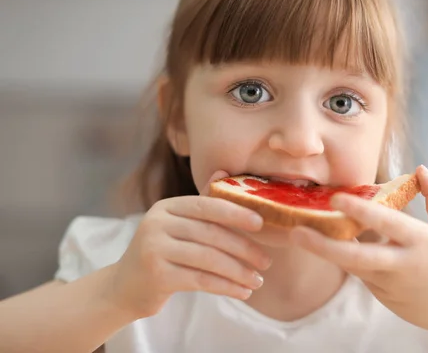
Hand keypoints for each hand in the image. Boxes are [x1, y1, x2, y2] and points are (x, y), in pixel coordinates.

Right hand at [106, 171, 272, 318]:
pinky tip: (243, 292)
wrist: (124, 288)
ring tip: (258, 281)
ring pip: (209, 259)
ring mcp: (154, 249)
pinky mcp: (157, 275)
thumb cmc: (162, 253)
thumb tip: (224, 173)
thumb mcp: (177, 226)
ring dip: (239, 271)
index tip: (261, 223)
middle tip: (266, 262)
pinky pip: (201, 280)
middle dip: (244, 248)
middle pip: (211, 234)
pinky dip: (226, 287)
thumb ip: (201, 204)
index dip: (236, 213)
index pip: (206, 205)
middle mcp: (157, 224)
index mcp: (166, 207)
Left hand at [290, 166, 427, 335]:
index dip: (359, 211)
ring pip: (353, 267)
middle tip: (296, 233)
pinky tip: (333, 247)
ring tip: (301, 236)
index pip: (385, 223)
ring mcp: (391, 286)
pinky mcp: (385, 299)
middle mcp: (401, 264)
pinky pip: (363, 276)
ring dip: (327, 252)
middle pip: (356, 257)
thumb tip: (420, 168)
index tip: (335, 198)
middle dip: (323, 246)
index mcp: (420, 241)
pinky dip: (350, 262)